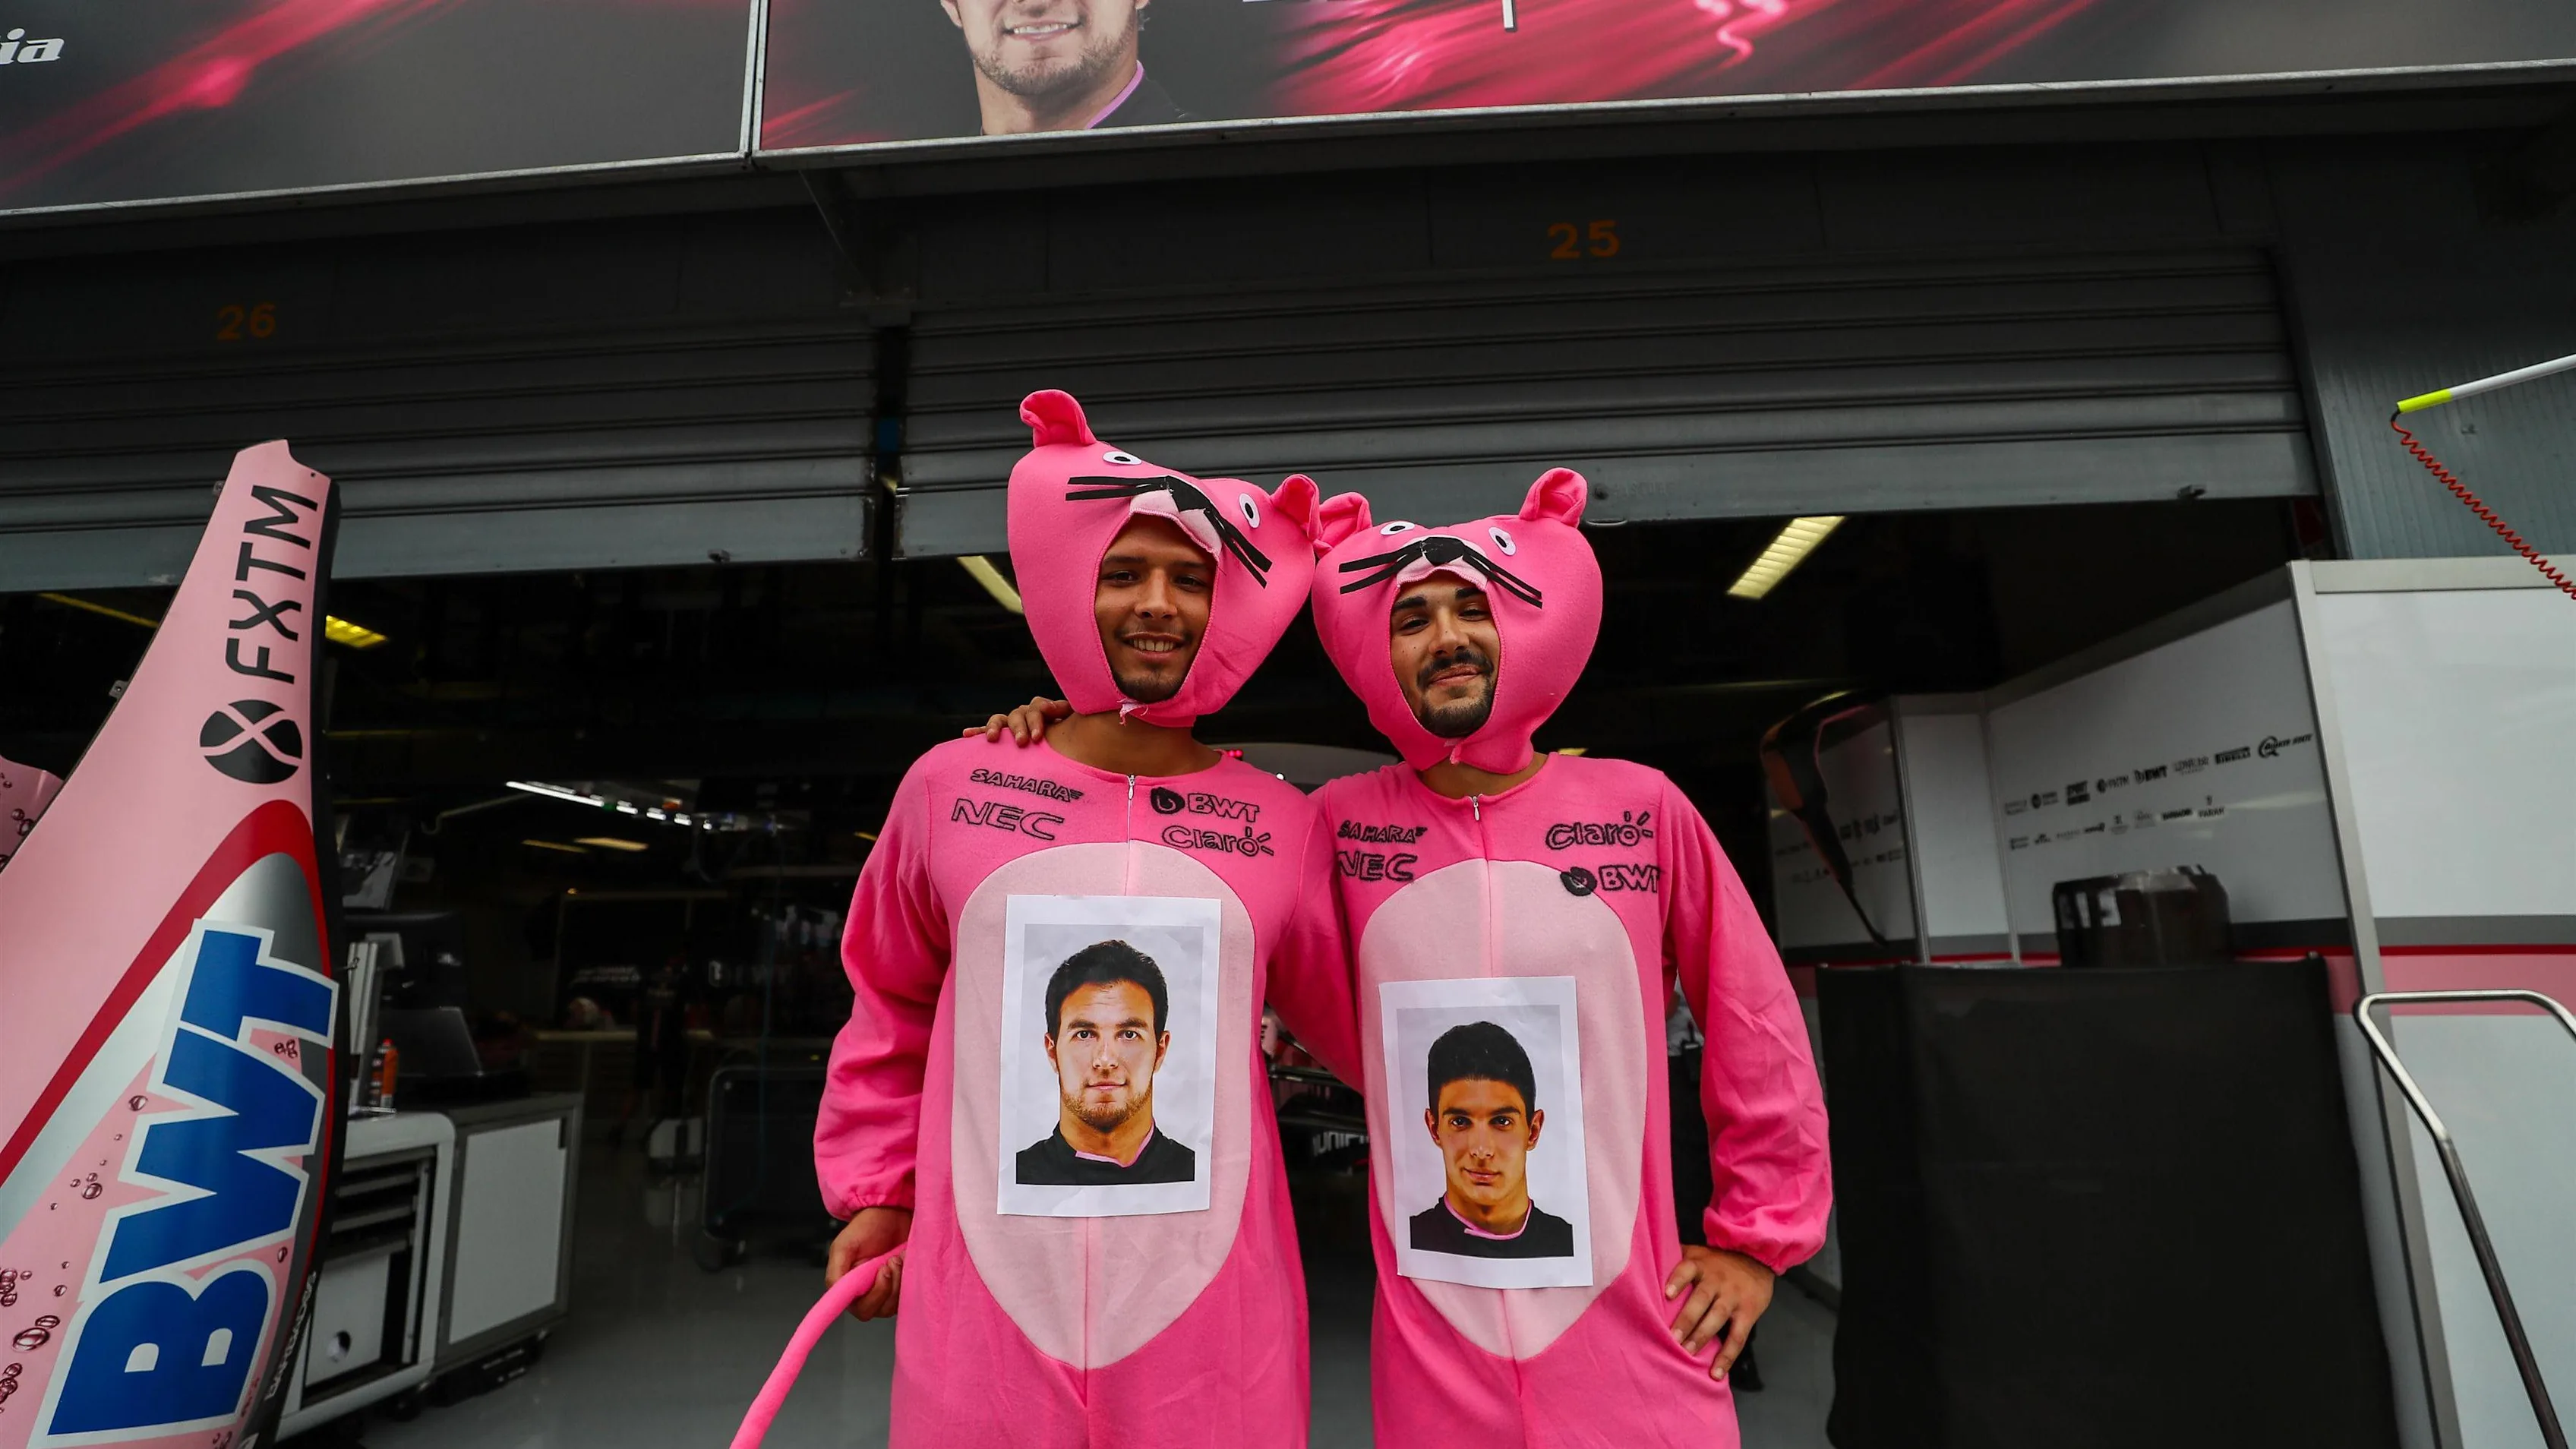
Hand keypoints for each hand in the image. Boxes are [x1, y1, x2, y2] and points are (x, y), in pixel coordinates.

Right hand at [827, 1206, 912, 1319]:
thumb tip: (837, 1294)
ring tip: (898, 1256)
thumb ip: (836, 1273)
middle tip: (891, 1261)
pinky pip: (908, 1295)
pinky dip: (909, 1278)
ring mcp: (887, 1291)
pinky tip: (906, 1259)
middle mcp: (867, 1294)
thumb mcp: (844, 1246)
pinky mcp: (903, 1286)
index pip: (860, 1309)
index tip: (881, 1272)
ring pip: (895, 1304)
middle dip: (888, 1287)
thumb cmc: (866, 1227)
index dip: (872, 1298)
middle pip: (879, 1310)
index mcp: (849, 1288)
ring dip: (900, 1280)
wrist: (891, 1212)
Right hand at [963, 696, 1070, 745]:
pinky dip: (977, 732)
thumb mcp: (1073, 726)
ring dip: (996, 727)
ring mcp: (1012, 727)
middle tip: (1024, 742)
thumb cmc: (1071, 741)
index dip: (1040, 712)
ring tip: (993, 738)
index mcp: (1043, 712)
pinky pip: (986, 732)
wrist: (1066, 753)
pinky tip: (967, 735)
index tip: (1044, 725)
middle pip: (1018, 714)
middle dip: (1020, 727)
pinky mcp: (1002, 739)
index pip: (1037, 706)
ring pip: (1001, 720)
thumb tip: (1064, 707)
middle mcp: (1026, 717)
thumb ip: (1069, 714)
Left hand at [1664, 1245, 1773, 1377]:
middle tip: (1673, 1338)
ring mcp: (1733, 1297)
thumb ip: (1675, 1257)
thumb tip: (1642, 1260)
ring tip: (1688, 1353)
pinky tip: (1716, 1373)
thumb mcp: (1697, 1253)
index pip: (1687, 1270)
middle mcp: (1716, 1280)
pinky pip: (1737, 1337)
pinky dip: (1727, 1356)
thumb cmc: (1717, 1261)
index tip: (1666, 1294)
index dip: (1677, 1281)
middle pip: (1701, 1299)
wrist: (1756, 1258)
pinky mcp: (1748, 1312)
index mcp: (1700, 1265)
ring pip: (1717, 1317)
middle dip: (1686, 1319)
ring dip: (1702, 1336)